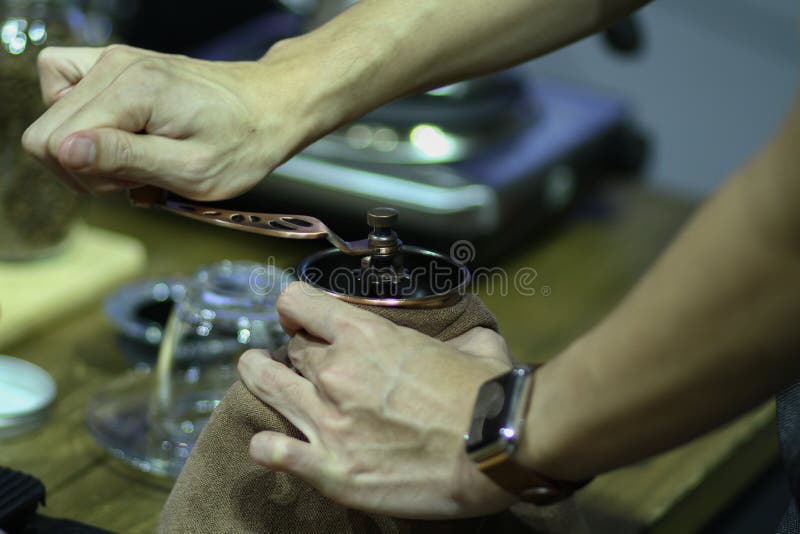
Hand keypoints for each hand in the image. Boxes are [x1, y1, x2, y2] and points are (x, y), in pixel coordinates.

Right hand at [22, 44, 318, 198]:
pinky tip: (124, 137)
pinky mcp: (120, 68)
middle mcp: (114, 66)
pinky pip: (71, 95)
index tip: (132, 183)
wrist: (272, 106)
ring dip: (88, 149)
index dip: (86, 177)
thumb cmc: (244, 143)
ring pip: (54, 115)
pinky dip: (90, 125)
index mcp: (132, 90)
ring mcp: (115, 62)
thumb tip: (65, 152)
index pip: (53, 143)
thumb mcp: (191, 170)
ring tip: (138, 158)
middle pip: (46, 130)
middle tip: (139, 175)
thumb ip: (125, 159)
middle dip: (85, 167)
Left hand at [238, 282, 515, 518]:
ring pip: (267, 386)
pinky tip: (267, 446)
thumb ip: (457, 338)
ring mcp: (327, 421)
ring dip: (258, 376)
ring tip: (253, 372)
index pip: (299, 302)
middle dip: (295, 351)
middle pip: (292, 350)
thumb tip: (466, 341)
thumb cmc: (488, 394)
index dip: (296, 307)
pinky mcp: (330, 468)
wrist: (494, 448)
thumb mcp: (476, 346)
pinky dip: (267, 447)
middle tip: (302, 361)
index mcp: (365, 335)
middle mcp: (336, 372)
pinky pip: (274, 451)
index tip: (299, 316)